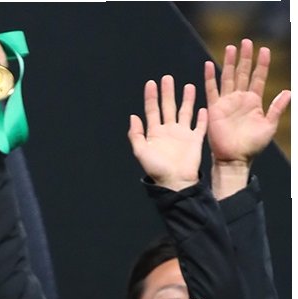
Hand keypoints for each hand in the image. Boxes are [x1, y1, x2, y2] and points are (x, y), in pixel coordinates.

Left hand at [127, 75, 206, 190]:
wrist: (175, 182)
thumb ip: (136, 135)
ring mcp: (183, 134)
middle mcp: (169, 131)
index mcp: (155, 134)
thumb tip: (133, 116)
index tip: (151, 83)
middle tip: (167, 78)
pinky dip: (202, 117)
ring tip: (188, 86)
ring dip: (186, 100)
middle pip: (168, 107)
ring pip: (185, 112)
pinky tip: (203, 107)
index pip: (152, 111)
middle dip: (167, 93)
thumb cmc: (157, 169)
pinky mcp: (195, 140)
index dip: (151, 97)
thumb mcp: (141, 152)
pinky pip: (200, 126)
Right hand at [205, 40, 290, 196]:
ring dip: (229, 63)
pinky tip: (210, 65)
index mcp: (254, 101)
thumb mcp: (269, 127)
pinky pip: (211, 91)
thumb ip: (277, 109)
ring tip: (231, 47)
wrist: (234, 159)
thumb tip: (288, 92)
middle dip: (245, 57)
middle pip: (243, 73)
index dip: (262, 64)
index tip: (264, 50)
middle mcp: (240, 99)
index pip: (258, 78)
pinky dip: (210, 78)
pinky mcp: (215, 109)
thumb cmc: (252, 146)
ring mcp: (227, 103)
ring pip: (228, 77)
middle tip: (246, 42)